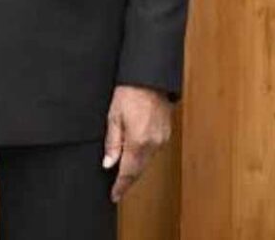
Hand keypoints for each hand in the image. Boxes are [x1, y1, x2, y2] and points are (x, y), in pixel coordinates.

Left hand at [102, 84, 172, 202]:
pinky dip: (142, 156)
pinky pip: (152, 151)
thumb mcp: (113, 116)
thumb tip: (108, 164)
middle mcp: (153, 144)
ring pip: (146, 161)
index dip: (120, 186)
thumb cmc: (129, 93)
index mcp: (138, 142)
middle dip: (127, 180)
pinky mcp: (166, 134)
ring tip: (122, 173)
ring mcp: (162, 140)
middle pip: (139, 170)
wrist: (149, 79)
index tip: (114, 196)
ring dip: (135, 168)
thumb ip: (112, 142)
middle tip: (117, 188)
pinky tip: (134, 155)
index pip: (128, 172)